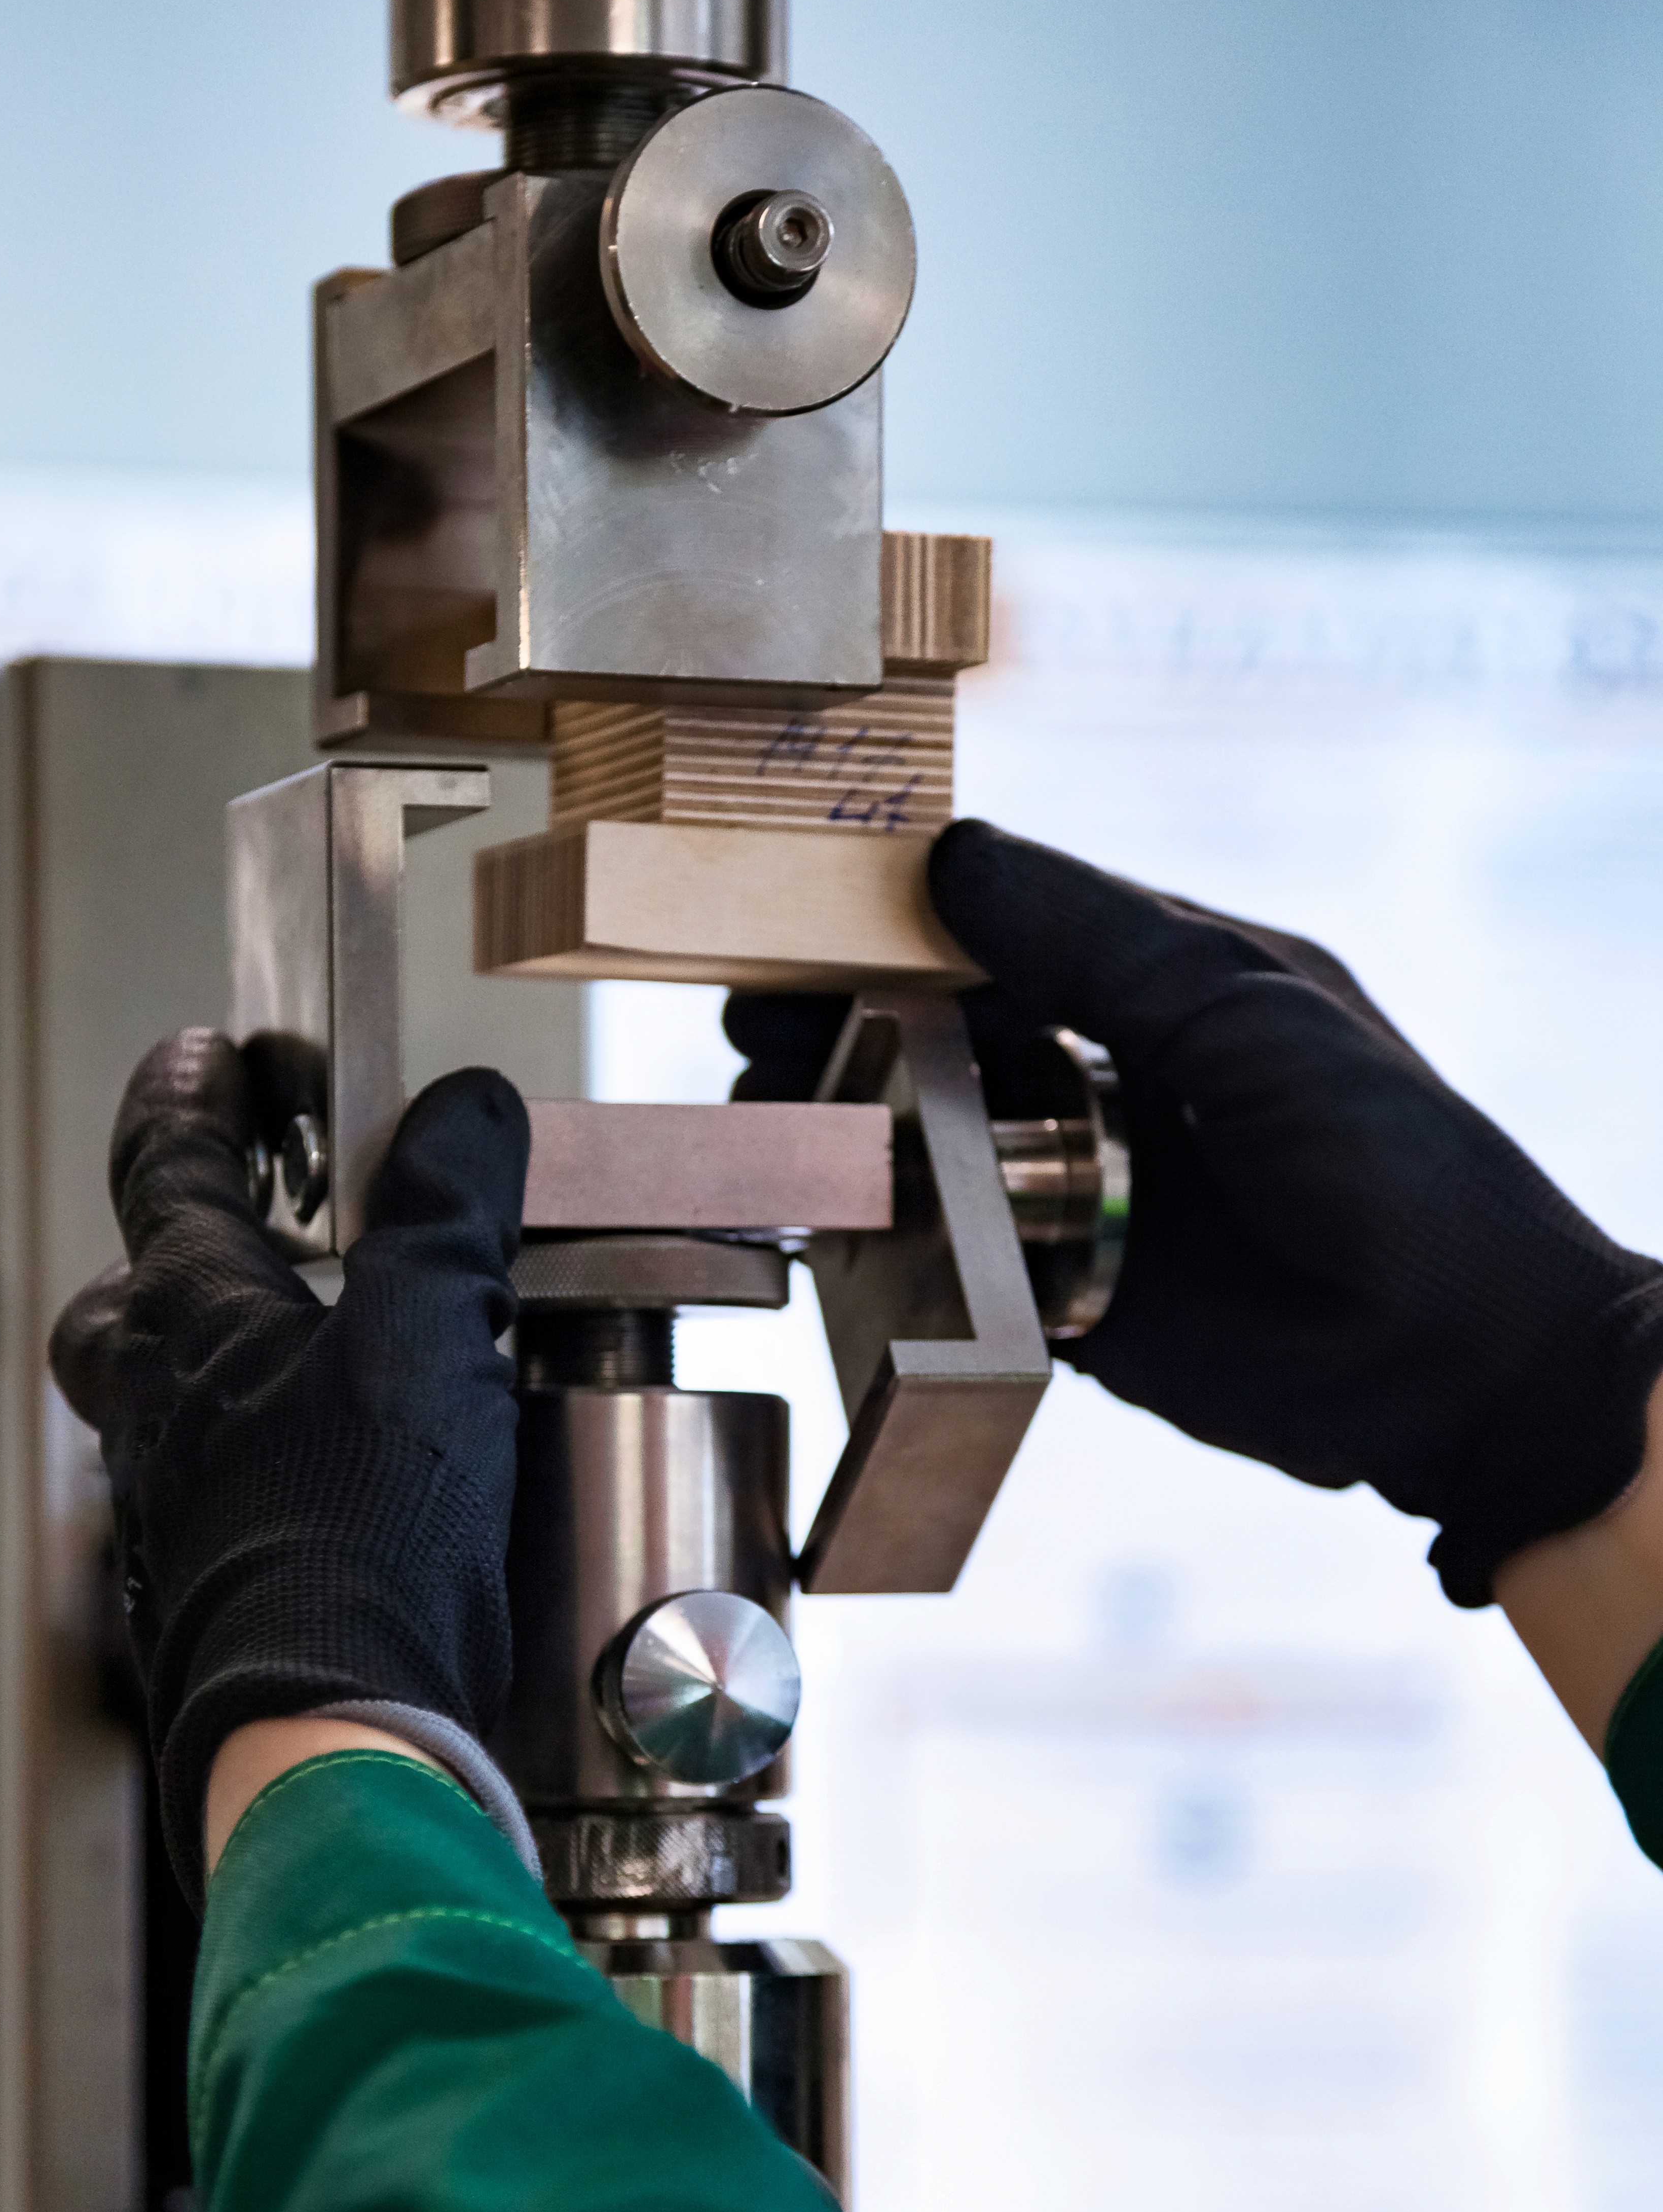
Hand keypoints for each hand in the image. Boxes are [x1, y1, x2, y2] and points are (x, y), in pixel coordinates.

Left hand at [50, 1031, 529, 1908]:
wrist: (328, 1733)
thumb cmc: (362, 1534)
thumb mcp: (429, 1333)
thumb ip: (447, 1208)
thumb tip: (464, 1106)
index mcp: (188, 1321)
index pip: (164, 1170)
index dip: (187, 1100)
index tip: (204, 1057)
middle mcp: (153, 1414)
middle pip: (125, 1307)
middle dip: (175, 1258)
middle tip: (251, 1234)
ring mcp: (169, 1512)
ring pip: (169, 1411)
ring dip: (232, 1373)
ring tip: (332, 1365)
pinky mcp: (206, 1598)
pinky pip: (217, 1503)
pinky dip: (270, 1474)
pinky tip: (346, 1492)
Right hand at [728, 821, 1662, 1609]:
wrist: (1455, 1355)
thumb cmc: (1386, 1154)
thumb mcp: (1240, 1004)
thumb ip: (1094, 938)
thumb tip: (953, 856)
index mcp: (1176, 989)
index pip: (1014, 932)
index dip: (906, 925)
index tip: (802, 917)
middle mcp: (1125, 1085)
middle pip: (957, 1038)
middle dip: (853, 1025)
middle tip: (756, 1023)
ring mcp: (1094, 1197)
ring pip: (944, 1148)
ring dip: (856, 1129)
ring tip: (772, 1114)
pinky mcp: (1074, 1305)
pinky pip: (960, 1266)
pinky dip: (891, 1246)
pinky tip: (822, 1221)